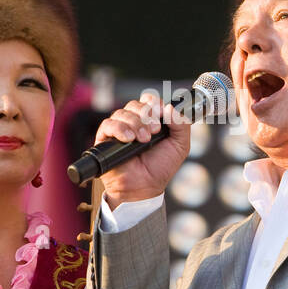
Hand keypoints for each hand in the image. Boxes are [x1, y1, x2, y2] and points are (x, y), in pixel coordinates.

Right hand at [94, 91, 189, 208]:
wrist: (144, 187)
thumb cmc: (159, 168)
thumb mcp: (180, 146)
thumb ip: (182, 125)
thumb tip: (171, 108)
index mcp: (150, 120)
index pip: (149, 100)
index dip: (154, 103)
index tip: (161, 114)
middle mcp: (134, 122)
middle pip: (136, 104)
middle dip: (147, 116)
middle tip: (154, 132)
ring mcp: (119, 129)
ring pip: (123, 112)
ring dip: (136, 124)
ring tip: (143, 140)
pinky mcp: (105, 138)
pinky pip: (108, 124)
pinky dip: (120, 128)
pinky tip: (129, 139)